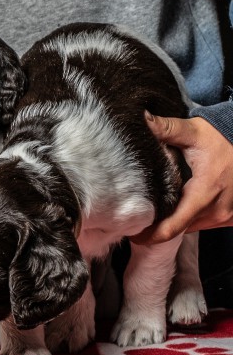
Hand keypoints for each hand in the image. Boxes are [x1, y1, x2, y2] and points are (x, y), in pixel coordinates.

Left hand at [132, 111, 232, 243]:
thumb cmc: (223, 138)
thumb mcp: (195, 132)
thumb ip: (167, 128)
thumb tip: (142, 119)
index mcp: (205, 193)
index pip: (173, 227)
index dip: (150, 235)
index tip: (132, 234)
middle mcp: (217, 210)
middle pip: (179, 229)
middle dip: (158, 228)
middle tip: (137, 221)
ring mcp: (226, 216)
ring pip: (191, 227)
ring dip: (175, 222)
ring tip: (154, 213)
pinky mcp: (231, 217)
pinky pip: (204, 224)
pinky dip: (190, 218)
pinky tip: (178, 207)